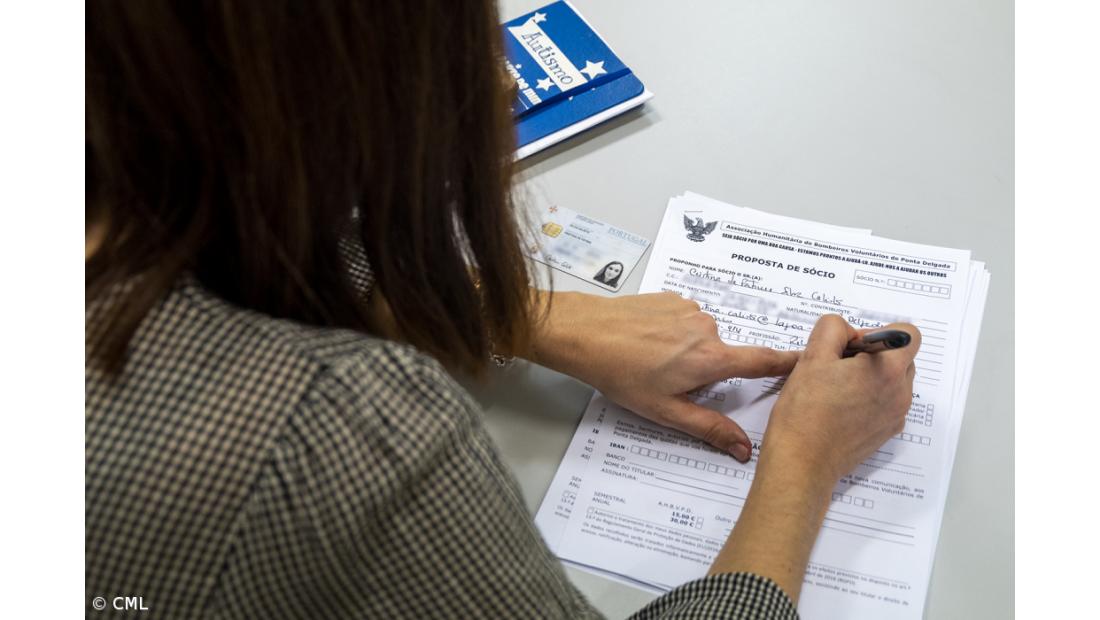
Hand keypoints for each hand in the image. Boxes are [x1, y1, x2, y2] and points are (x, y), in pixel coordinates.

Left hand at [526, 291, 797, 461]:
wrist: (584, 333)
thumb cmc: (621, 374)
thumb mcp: (666, 411)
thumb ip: (709, 429)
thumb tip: (744, 449)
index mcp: (712, 358)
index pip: (762, 361)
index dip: (788, 363)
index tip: (809, 361)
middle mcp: (707, 328)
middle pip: (723, 356)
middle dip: (705, 371)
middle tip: (669, 382)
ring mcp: (689, 309)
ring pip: (700, 338)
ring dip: (685, 351)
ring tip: (650, 360)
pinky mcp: (672, 297)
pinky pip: (683, 320)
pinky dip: (671, 333)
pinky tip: (646, 341)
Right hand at [706, 315, 920, 601]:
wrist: (802, 463)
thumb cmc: (805, 412)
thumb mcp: (812, 357)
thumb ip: (832, 329)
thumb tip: (845, 331)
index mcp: (888, 370)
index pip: (907, 333)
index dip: (877, 332)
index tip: (850, 345)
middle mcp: (901, 393)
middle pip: (901, 357)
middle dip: (873, 354)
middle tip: (837, 366)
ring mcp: (895, 416)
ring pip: (892, 381)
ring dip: (870, 377)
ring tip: (835, 389)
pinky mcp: (885, 433)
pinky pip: (885, 404)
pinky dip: (867, 399)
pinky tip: (838, 408)